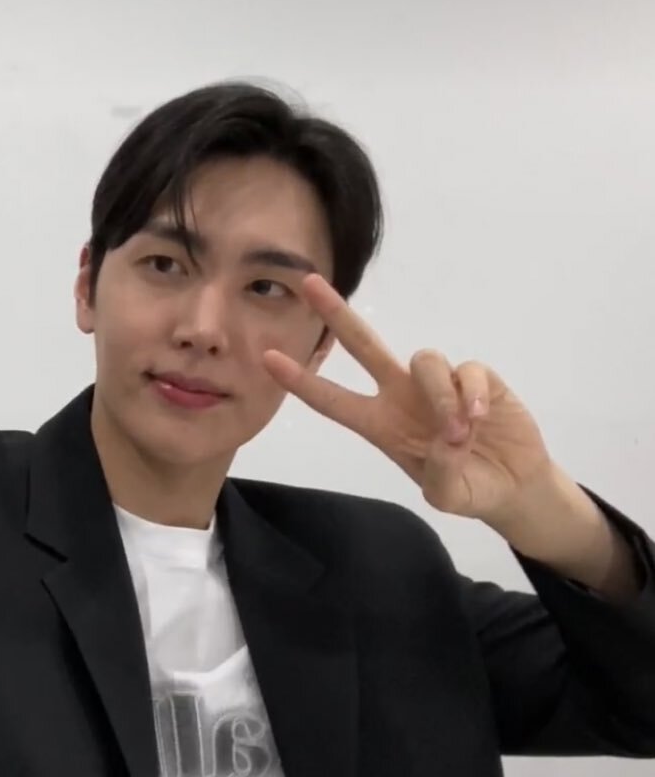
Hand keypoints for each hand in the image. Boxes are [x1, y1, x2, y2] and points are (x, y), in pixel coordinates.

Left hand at [263, 275, 553, 526]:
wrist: (510, 485)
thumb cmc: (467, 488)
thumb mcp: (447, 494)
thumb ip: (440, 472)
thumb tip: (448, 438)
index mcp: (380, 425)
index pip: (332, 400)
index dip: (302, 380)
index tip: (267, 359)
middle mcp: (401, 395)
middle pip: (363, 345)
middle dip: (336, 314)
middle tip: (308, 282)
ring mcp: (436, 383)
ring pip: (423, 360)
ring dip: (440, 395)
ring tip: (460, 433)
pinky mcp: (475, 378)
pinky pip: (466, 371)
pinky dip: (472, 394)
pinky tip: (481, 418)